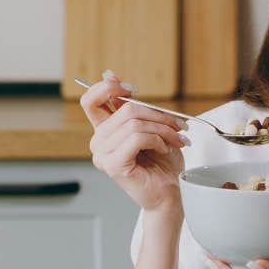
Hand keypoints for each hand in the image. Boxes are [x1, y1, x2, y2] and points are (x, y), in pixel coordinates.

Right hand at [80, 70, 189, 213]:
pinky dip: (157, 140)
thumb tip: (109, 75)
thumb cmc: (163, 164)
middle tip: (178, 125)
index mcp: (105, 131)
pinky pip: (137, 138)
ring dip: (163, 129)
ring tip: (175, 140)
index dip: (109, 87)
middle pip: (124, 109)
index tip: (134, 90)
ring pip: (134, 123)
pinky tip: (163, 150)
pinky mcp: (113, 165)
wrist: (170, 192)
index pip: (91, 100)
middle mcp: (99, 142)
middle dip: (158, 115)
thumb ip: (133, 106)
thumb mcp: (151, 127)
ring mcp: (103, 155)